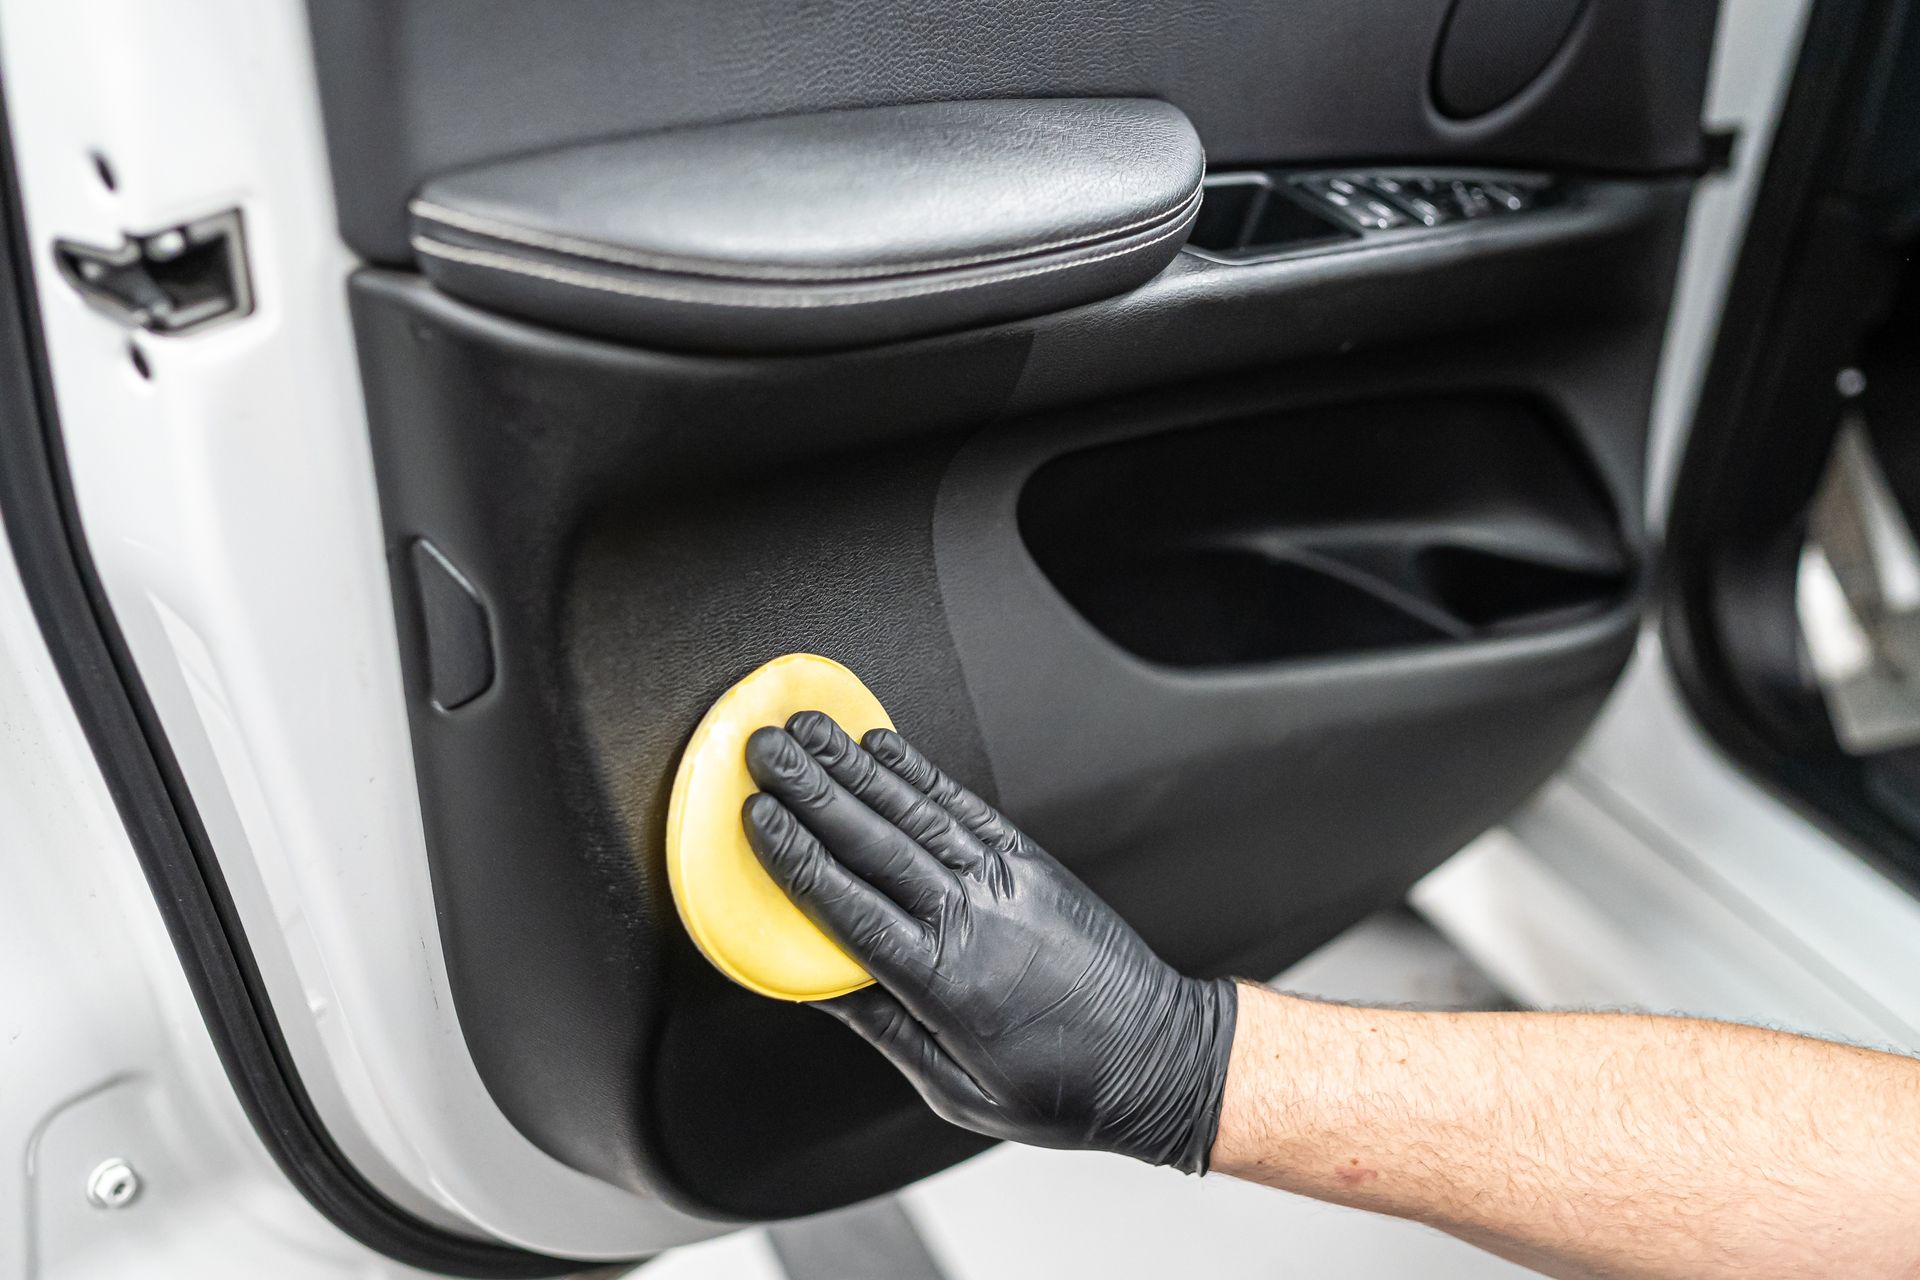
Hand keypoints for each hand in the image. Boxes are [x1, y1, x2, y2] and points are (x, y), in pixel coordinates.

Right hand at [741, 713, 1237, 1172]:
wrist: (1158, 1058)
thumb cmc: (1058, 1087)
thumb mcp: (952, 1087)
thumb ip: (880, 1025)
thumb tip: (815, 983)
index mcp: (942, 982)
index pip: (848, 905)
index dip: (795, 856)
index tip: (754, 818)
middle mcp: (971, 918)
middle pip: (872, 840)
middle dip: (810, 789)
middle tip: (763, 751)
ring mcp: (1004, 881)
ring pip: (913, 812)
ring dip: (854, 766)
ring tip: (807, 730)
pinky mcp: (1030, 861)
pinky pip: (962, 807)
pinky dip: (918, 774)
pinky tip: (882, 746)